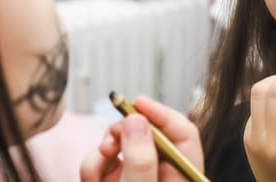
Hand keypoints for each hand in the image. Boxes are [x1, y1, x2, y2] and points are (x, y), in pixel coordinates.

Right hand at [80, 95, 203, 181]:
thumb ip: (140, 158)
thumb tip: (135, 119)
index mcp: (180, 177)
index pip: (183, 134)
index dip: (162, 113)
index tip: (138, 102)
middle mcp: (159, 173)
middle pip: (150, 132)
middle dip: (127, 127)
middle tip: (114, 133)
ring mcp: (135, 175)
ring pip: (122, 143)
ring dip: (105, 146)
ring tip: (102, 156)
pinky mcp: (113, 179)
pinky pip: (102, 159)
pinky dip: (93, 164)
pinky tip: (92, 179)